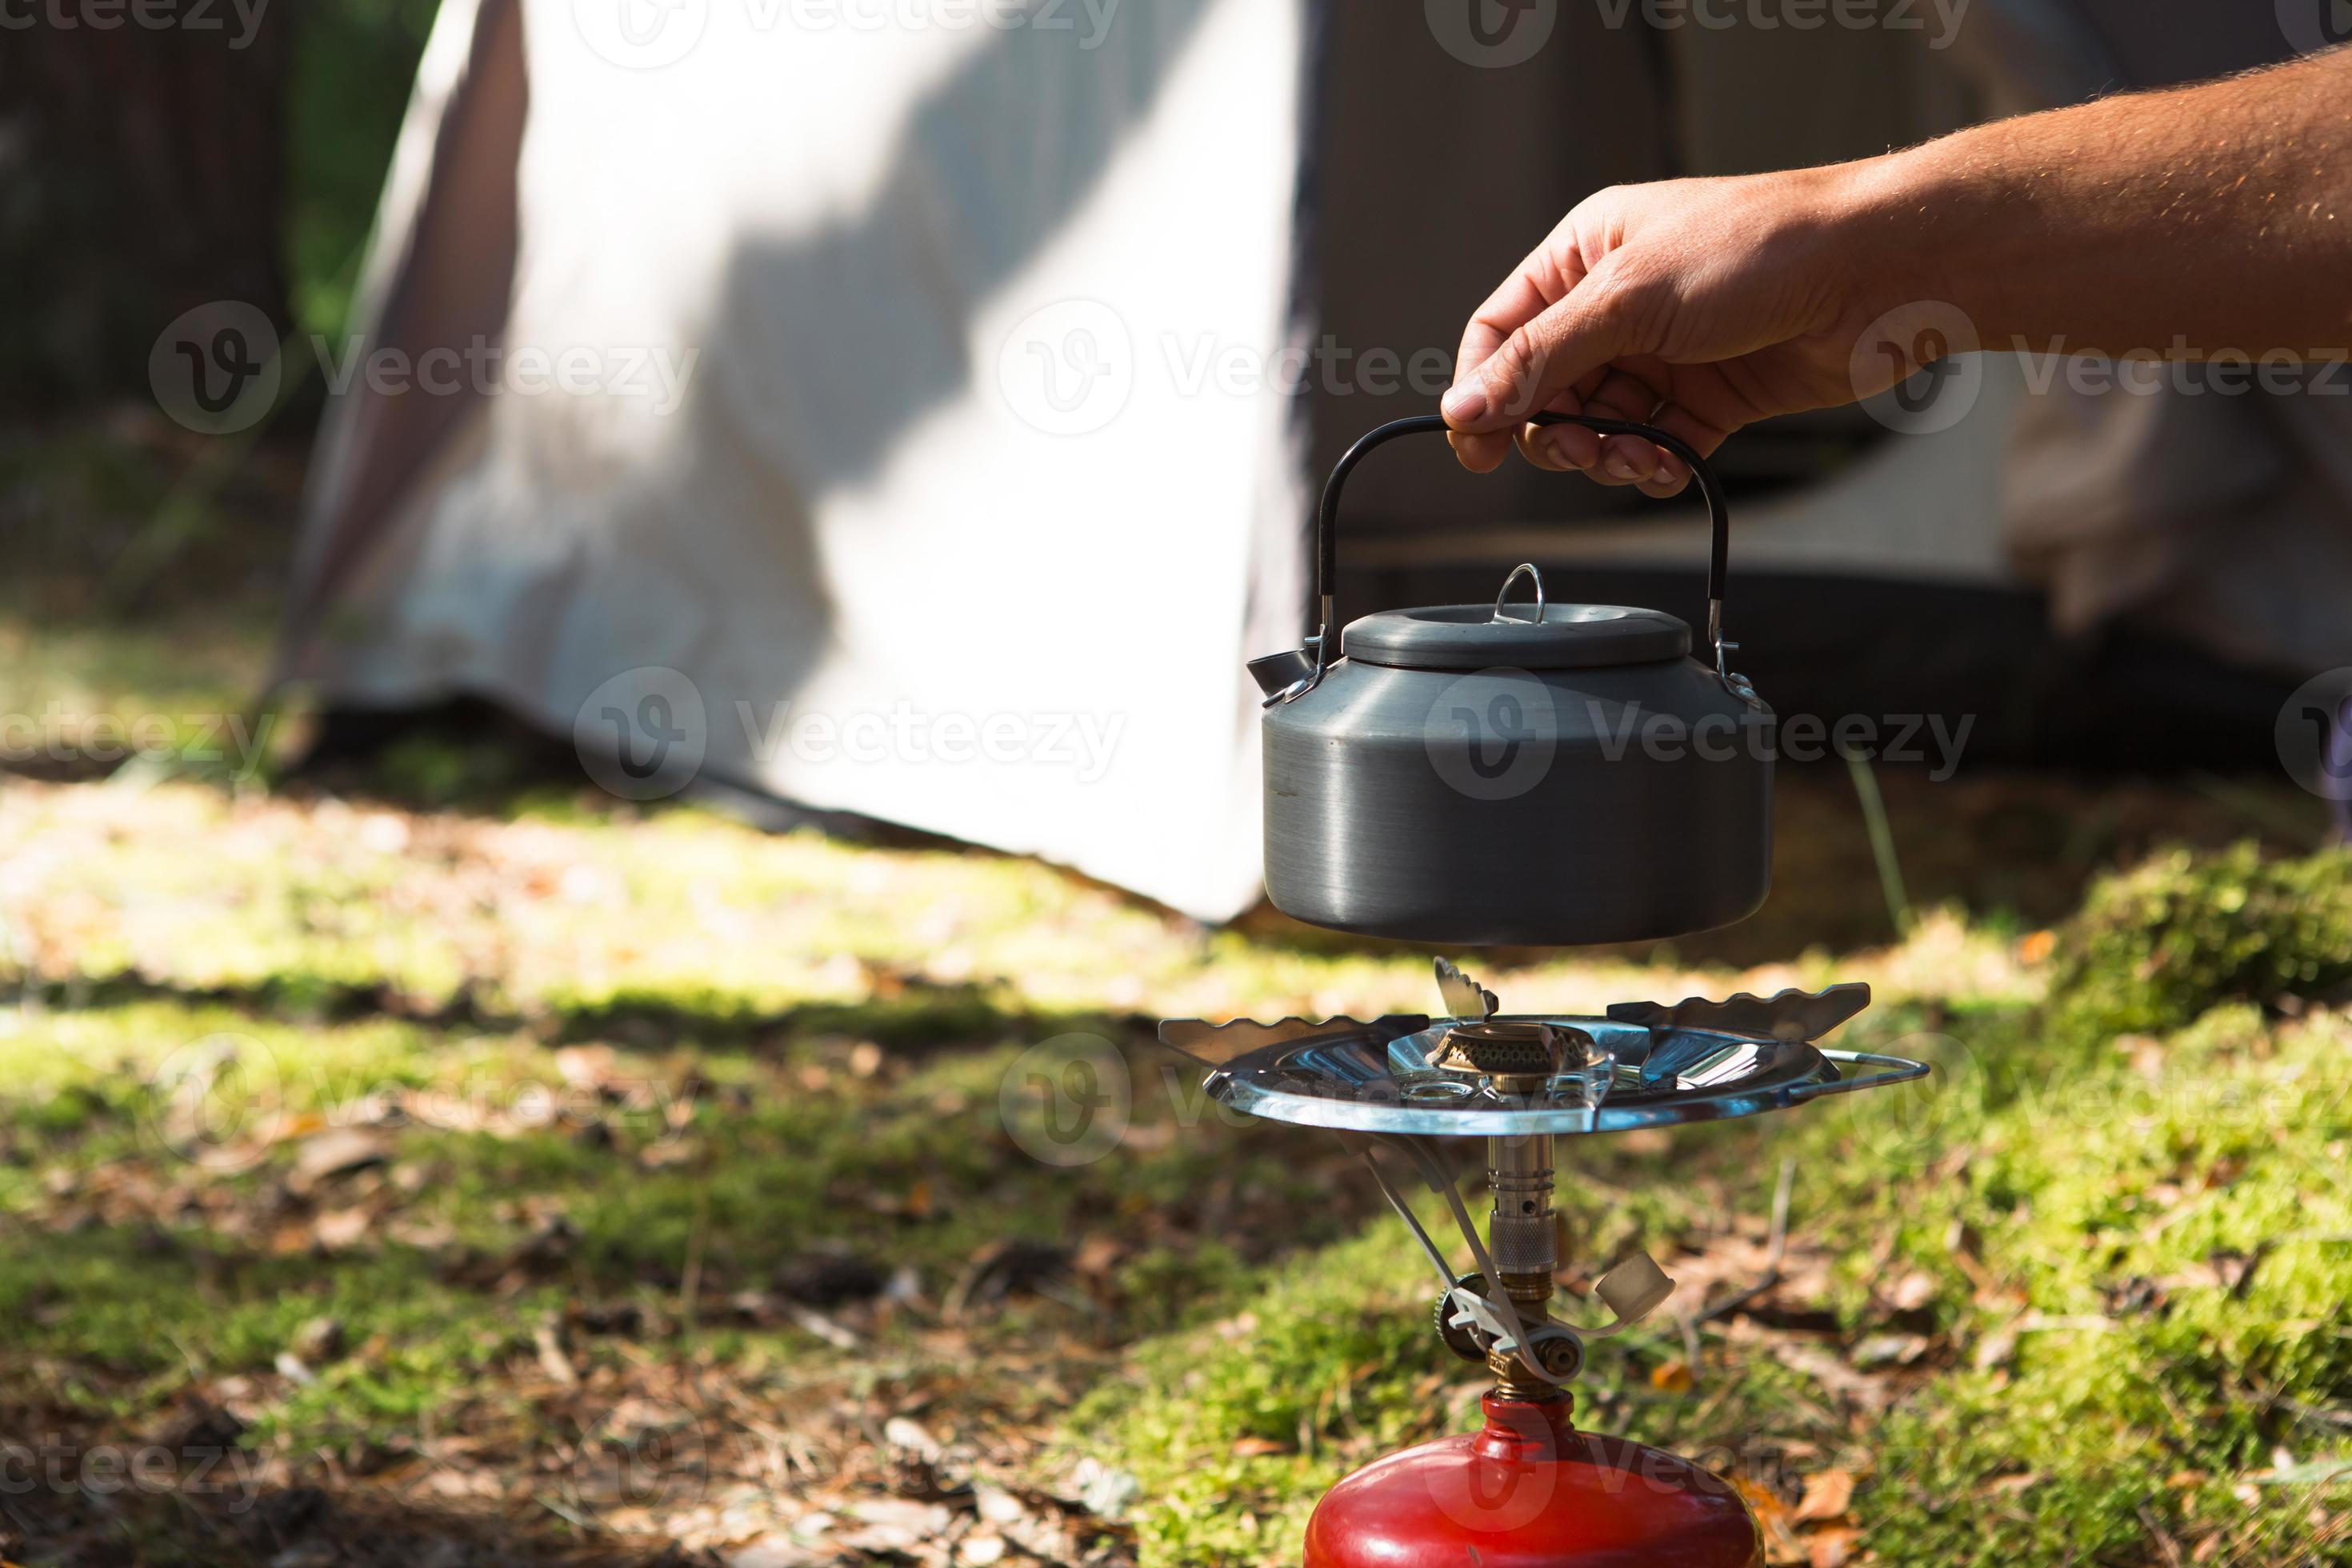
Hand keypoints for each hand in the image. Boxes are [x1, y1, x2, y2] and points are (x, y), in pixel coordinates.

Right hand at [1440, 166, 1907, 497]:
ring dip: (1606, 454)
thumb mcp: (1629, 297)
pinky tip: (1666, 467)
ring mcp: (1667, 351)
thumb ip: (1541, 359)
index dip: (1482, 390)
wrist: (1878, 270)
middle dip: (1555, 430)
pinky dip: (1652, 466)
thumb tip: (1465, 406)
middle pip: (1548, 389)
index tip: (1476, 447)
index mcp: (1587, 254)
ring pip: (1601, 424)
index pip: (1504, 331)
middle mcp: (1620, 302)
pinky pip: (1656, 444)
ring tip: (1632, 461)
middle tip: (1578, 451)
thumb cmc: (1761, 249)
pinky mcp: (1712, 394)